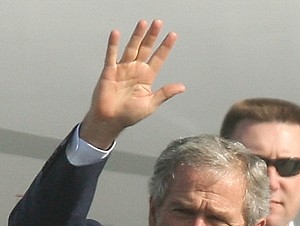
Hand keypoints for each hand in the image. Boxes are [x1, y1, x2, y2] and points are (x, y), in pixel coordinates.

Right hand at [80, 19, 184, 148]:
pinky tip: (117, 34)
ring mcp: (122, 69)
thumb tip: (181, 87)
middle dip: (152, 36)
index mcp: (146, 78)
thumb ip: (165, 93)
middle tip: (158, 23)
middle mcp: (135, 70)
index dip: (165, 47)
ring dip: (137, 36)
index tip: (172, 35)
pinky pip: (111, 55)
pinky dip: (113, 45)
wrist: (110, 120)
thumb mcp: (150, 104)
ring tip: (143, 23)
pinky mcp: (109, 71)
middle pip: (145, 49)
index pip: (158, 59)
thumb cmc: (129, 115)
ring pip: (131, 48)